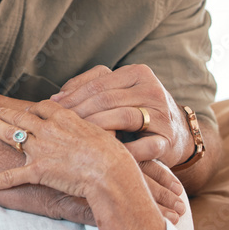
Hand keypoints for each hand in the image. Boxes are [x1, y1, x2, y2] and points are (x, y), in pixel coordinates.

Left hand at [0, 101, 183, 221]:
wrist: (112, 174)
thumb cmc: (115, 157)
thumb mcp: (104, 134)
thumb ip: (89, 128)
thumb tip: (90, 129)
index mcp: (65, 119)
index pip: (42, 108)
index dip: (32, 109)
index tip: (27, 111)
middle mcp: (48, 130)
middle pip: (20, 117)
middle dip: (4, 113)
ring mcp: (40, 149)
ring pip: (10, 135)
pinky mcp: (37, 171)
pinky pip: (9, 176)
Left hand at [50, 65, 191, 166]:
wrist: (176, 134)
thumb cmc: (134, 111)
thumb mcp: (115, 94)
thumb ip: (88, 90)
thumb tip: (55, 99)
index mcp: (137, 73)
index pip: (98, 83)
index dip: (73, 96)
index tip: (52, 109)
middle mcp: (152, 89)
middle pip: (107, 99)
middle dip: (79, 113)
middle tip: (57, 126)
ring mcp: (162, 114)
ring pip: (123, 117)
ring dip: (96, 129)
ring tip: (75, 138)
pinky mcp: (167, 140)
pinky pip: (143, 146)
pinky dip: (123, 150)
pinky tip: (104, 155)